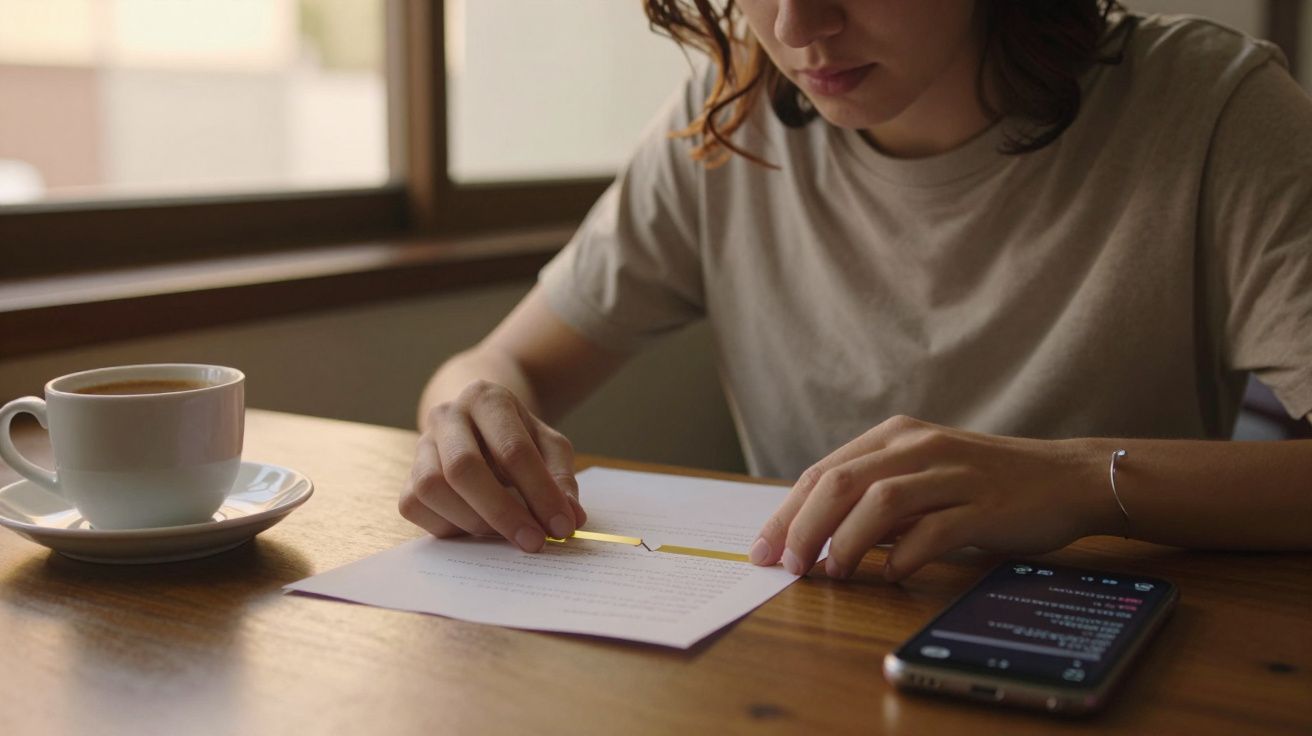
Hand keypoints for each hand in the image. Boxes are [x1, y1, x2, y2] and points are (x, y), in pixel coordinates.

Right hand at [398, 380, 586, 551]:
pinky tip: (476, 529)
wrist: (477, 421)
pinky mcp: (407, 475)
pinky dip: (447, 525)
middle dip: (503, 512)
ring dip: (473, 521)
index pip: (513, 450)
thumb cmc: (517, 436)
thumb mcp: (549, 446)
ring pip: (431, 487)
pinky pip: (414, 505)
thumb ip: (561, 478)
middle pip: (463, 468)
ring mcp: (421, 444)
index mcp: (487, 399)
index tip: (562, 527)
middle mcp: (448, 416)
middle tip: (534, 542)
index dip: (540, 493)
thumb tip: (571, 517)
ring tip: (504, 534)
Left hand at [748, 415, 1112, 580]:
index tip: (763, 550)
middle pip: (841, 482)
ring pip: (880, 501)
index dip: (787, 512)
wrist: (1065, 477)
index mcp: (894, 436)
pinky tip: (892, 574)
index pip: (823, 471)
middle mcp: (918, 446)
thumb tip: (814, 537)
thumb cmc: (983, 484)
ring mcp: (951, 473)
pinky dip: (905, 554)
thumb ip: (872, 500)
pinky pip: (934, 529)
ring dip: (846, 541)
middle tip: (786, 566)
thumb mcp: (920, 479)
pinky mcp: (984, 504)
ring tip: (831, 572)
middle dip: (803, 527)